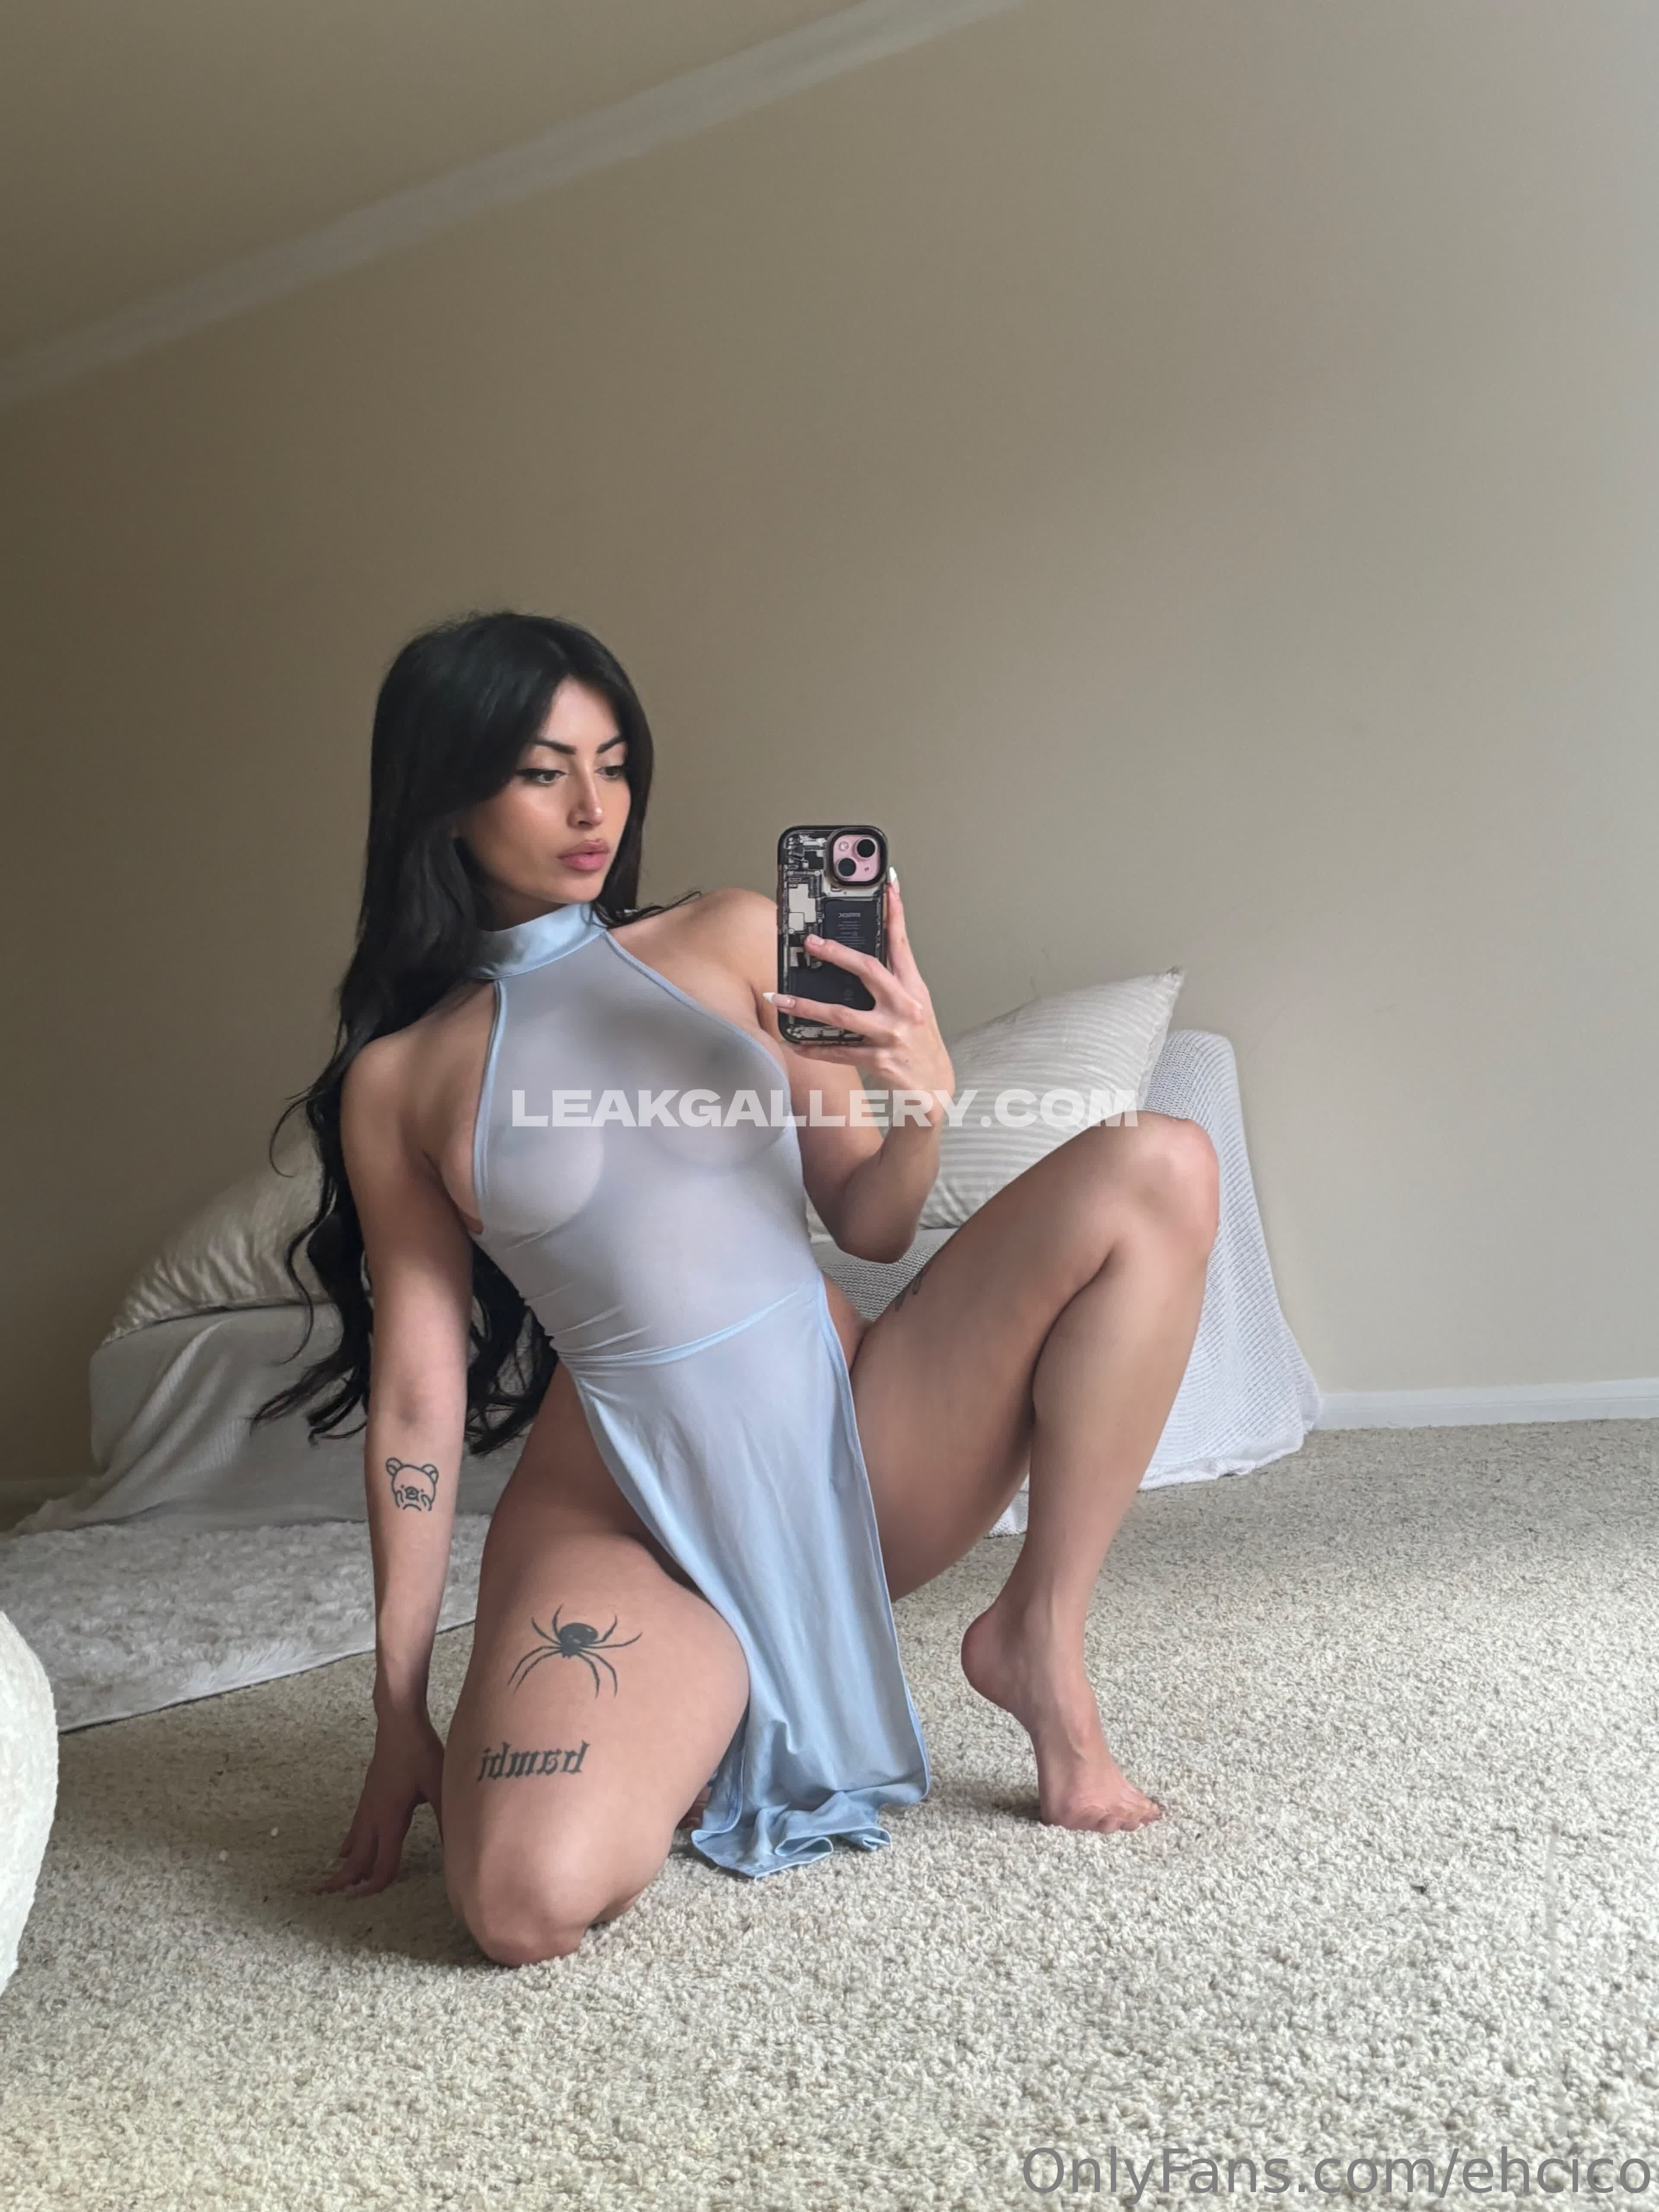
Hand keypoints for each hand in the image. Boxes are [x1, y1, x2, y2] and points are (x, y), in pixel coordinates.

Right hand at [315, 1707, 445, 1897]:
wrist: (398, 1724)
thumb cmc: (420, 1752)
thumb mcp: (439, 1785)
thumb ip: (446, 1817)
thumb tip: (459, 1846)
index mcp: (390, 1819)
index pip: (381, 1863)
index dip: (376, 1885)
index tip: (368, 1902)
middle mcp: (373, 1816)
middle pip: (356, 1858)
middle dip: (344, 1882)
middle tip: (327, 1900)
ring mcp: (367, 1805)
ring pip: (352, 1844)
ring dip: (345, 1866)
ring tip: (333, 1885)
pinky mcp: (368, 1795)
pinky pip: (354, 1829)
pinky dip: (349, 1846)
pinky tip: (345, 1850)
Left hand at [770, 877, 954, 1116]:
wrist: (935, 1091)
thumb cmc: (921, 1045)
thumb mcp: (915, 1008)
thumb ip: (893, 983)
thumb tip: (860, 960)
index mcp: (914, 990)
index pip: (902, 944)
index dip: (895, 912)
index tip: (887, 884)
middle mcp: (906, 1007)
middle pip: (868, 970)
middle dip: (836, 953)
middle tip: (810, 941)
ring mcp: (892, 1034)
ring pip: (841, 1014)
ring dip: (806, 1005)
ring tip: (781, 996)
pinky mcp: (880, 1060)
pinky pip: (838, 1050)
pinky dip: (814, 1047)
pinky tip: (795, 1043)